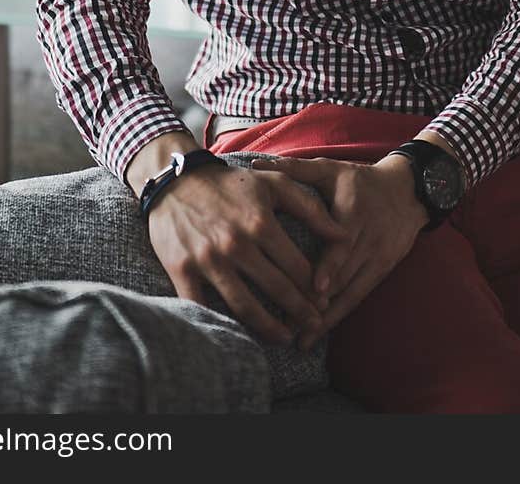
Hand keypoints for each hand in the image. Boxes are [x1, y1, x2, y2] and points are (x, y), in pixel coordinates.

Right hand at [145, 161, 348, 347]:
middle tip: (314, 327)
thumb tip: (344, 235)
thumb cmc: (230, 183)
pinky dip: (219, 325)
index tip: (325, 302)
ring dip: (269, 328)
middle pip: (276, 290)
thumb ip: (311, 209)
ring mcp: (208, 260)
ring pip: (245, 306)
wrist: (176, 181)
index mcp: (260, 223)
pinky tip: (236, 336)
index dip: (315, 289)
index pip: (297, 267)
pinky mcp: (182, 270)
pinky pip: (202, 307)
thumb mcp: (274, 184)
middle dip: (300, 313)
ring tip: (286, 338)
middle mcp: (236, 245)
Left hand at [249, 153, 429, 349]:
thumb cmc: (360, 180)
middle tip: (290, 321)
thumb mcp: (331, 170)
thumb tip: (257, 165)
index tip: (314, 289)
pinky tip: (320, 332)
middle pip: (344, 274)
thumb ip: (295, 170)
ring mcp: (378, 258)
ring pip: (351, 291)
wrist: (408, 192)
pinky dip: (339, 315)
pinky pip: (359, 297)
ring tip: (301, 338)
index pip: (342, 244)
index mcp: (354, 213)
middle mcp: (369, 239)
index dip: (329, 267)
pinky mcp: (382, 271)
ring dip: (327, 317)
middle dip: (319, 301)